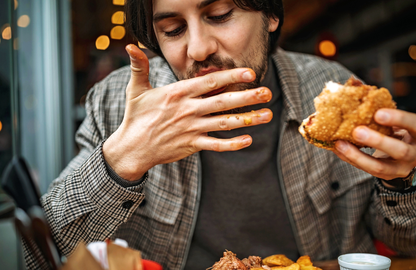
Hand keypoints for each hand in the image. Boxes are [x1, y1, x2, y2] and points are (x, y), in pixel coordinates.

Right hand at [103, 44, 272, 179]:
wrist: (132, 148)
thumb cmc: (136, 117)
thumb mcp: (136, 89)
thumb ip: (139, 66)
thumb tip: (131, 46)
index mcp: (178, 93)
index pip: (209, 82)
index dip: (231, 77)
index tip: (250, 73)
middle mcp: (188, 110)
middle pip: (223, 101)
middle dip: (247, 97)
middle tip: (267, 92)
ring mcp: (191, 128)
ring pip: (225, 123)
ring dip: (248, 119)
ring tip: (268, 114)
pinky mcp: (192, 145)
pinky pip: (216, 145)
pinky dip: (232, 144)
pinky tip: (249, 140)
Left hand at [332, 108, 415, 180]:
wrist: (402, 158)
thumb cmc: (396, 130)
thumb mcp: (395, 119)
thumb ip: (379, 105)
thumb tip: (355, 84)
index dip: (399, 119)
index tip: (378, 112)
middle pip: (401, 150)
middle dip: (378, 141)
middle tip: (357, 130)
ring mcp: (401, 168)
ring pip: (381, 167)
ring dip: (358, 156)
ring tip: (341, 144)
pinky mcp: (386, 177)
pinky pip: (367, 170)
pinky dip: (351, 159)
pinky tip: (338, 149)